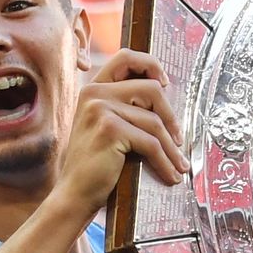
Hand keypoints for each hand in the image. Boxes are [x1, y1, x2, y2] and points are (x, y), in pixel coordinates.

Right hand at [53, 48, 189, 216]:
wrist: (74, 194)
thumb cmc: (95, 166)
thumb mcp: (105, 127)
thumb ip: (125, 108)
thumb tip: (165, 100)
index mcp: (93, 89)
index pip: (126, 57)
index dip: (151, 65)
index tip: (165, 84)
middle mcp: (94, 93)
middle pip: (151, 89)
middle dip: (171, 116)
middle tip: (178, 139)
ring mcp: (101, 109)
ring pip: (154, 121)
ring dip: (171, 147)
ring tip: (178, 165)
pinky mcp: (110, 129)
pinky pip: (151, 143)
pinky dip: (165, 161)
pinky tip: (170, 175)